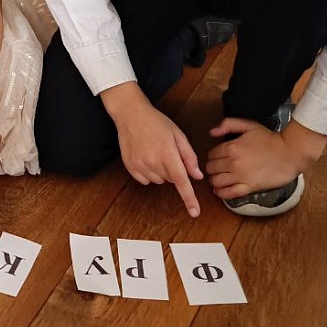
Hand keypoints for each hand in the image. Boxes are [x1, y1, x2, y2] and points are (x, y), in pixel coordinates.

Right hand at [101, 82, 202, 216]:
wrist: (131, 114)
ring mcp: (139, 165)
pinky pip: (145, 180)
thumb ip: (189, 157)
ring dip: (161, 172)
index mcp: (167, 153)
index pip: (181, 181)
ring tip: (155, 152)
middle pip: (171, 180)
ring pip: (159, 181)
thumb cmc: (156, 122)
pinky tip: (146, 157)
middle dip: (174, 170)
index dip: (189, 198)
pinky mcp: (130, 166)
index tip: (195, 212)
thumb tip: (197, 176)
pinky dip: (149, 173)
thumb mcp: (178, 135)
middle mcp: (152, 161)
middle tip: (168, 152)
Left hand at [206, 118, 326, 199]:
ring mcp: (240, 176)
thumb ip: (228, 124)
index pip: (210, 155)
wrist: (290, 152)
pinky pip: (229, 193)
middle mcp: (232, 162)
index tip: (217, 158)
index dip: (212, 157)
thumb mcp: (248, 125)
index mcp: (231, 147)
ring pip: (216, 181)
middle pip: (210, 169)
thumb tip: (212, 132)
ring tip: (218, 179)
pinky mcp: (249, 187)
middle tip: (217, 169)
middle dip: (212, 168)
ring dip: (214, 181)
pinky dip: (221, 193)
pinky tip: (220, 191)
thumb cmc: (270, 139)